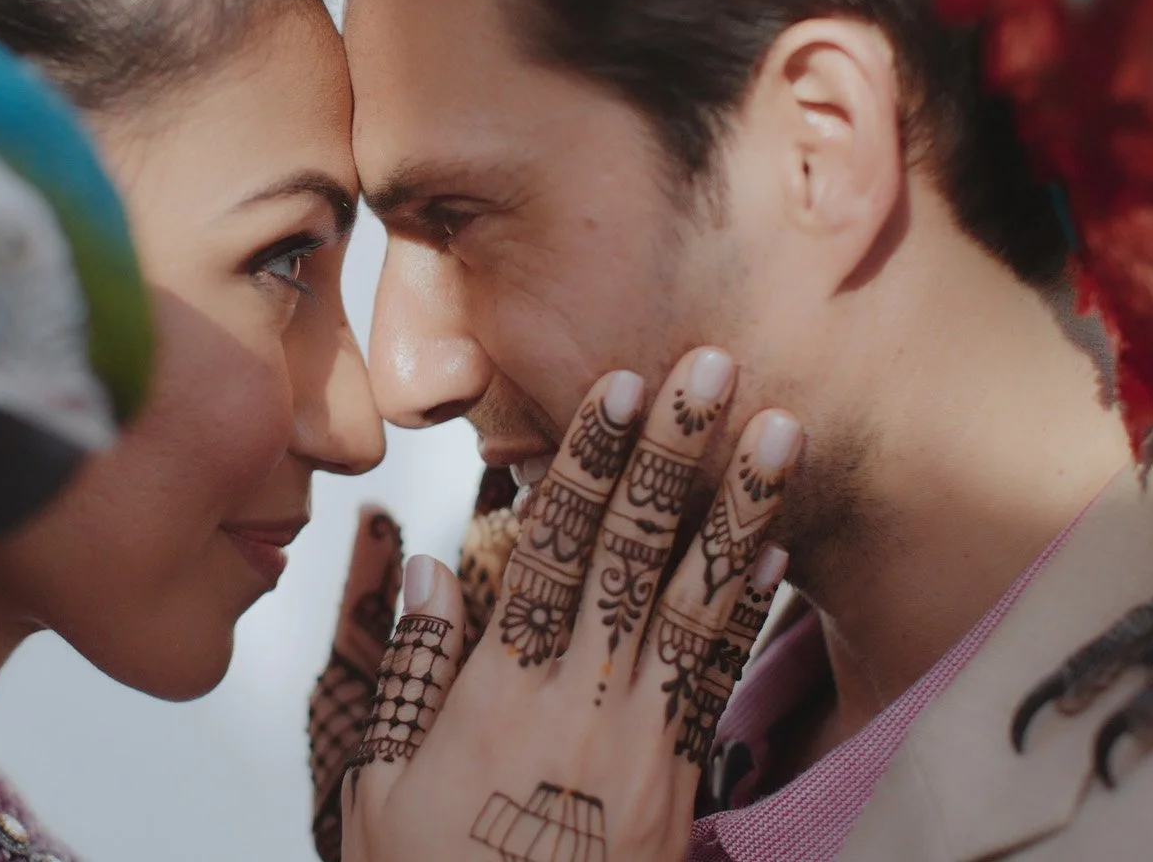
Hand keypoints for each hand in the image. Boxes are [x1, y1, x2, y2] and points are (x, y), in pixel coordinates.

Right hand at [342, 348, 800, 861]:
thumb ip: (404, 668)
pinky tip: (775, 546)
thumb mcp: (374, 785)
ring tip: (778, 432)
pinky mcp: (681, 778)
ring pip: (698, 601)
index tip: (624, 388)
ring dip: (741, 509)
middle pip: (637, 553)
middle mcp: (583, 701)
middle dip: (678, 455)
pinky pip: (721, 674)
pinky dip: (750, 604)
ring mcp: (644, 739)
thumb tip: (424, 561)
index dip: (591, 463)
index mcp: (500, 693)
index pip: (554, 550)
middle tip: (715, 368)